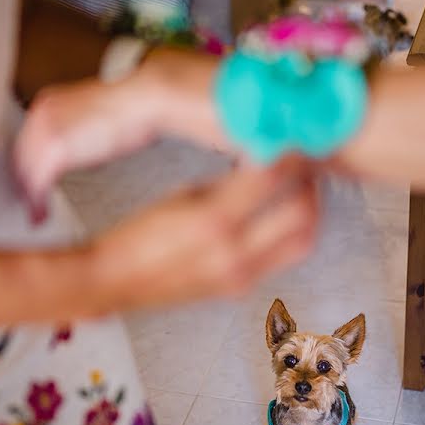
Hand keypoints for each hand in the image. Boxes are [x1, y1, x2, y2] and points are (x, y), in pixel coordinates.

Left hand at [15, 49, 226, 220]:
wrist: (144, 100)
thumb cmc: (133, 108)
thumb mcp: (96, 118)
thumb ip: (81, 134)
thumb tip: (84, 154)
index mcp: (49, 103)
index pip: (28, 140)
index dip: (30, 166)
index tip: (33, 183)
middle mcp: (41, 114)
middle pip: (21, 157)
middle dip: (25, 183)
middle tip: (32, 204)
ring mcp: (45, 130)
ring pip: (26, 171)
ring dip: (30, 196)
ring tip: (37, 214)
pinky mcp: (56, 149)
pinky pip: (38, 182)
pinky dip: (38, 201)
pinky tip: (41, 213)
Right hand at [88, 159, 318, 310]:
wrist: (115, 280)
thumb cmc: (140, 234)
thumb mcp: (183, 196)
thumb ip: (227, 182)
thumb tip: (264, 161)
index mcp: (213, 220)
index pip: (273, 176)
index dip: (290, 152)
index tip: (295, 137)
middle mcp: (234, 252)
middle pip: (302, 213)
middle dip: (310, 184)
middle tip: (306, 165)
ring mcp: (241, 275)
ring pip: (302, 240)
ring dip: (308, 211)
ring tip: (298, 189)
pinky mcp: (240, 287)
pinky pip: (282, 257)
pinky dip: (290, 232)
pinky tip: (279, 214)